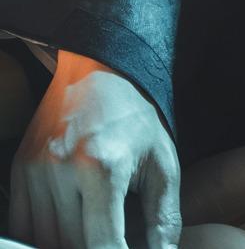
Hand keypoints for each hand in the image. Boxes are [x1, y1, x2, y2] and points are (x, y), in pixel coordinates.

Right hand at [9, 51, 179, 248]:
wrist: (100, 74)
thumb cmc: (138, 121)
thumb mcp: (163, 163)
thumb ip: (164, 215)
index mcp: (103, 168)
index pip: (102, 243)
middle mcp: (61, 171)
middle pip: (70, 245)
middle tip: (113, 245)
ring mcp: (34, 171)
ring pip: (42, 239)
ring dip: (67, 247)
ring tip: (94, 238)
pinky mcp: (18, 170)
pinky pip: (22, 224)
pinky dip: (40, 238)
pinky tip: (66, 234)